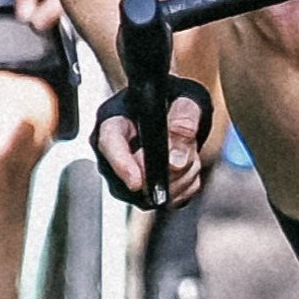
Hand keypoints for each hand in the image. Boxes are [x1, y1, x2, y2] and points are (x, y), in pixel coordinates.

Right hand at [93, 84, 210, 208]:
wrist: (177, 108)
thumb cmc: (173, 99)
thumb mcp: (184, 99)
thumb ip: (183, 119)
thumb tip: (176, 158)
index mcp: (114, 122)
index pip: (109, 144)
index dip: (122, 165)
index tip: (137, 182)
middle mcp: (114, 153)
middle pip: (132, 179)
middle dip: (168, 172)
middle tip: (188, 151)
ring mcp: (127, 176)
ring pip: (153, 194)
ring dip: (182, 176)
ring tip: (189, 151)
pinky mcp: (146, 192)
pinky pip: (170, 199)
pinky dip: (187, 185)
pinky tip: (188, 164)